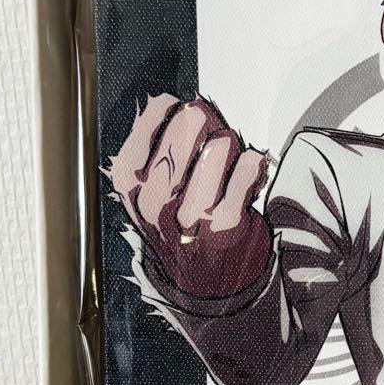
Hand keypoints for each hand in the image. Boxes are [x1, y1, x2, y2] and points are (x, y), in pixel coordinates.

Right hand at [105, 93, 271, 298]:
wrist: (205, 284)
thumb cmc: (181, 222)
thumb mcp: (152, 187)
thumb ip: (159, 142)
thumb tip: (177, 100)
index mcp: (129, 180)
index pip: (160, 109)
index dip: (183, 108)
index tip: (190, 126)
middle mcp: (154, 196)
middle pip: (191, 120)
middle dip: (212, 124)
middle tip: (215, 145)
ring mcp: (190, 212)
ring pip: (222, 142)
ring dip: (234, 148)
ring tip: (229, 167)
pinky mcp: (227, 223)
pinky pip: (249, 166)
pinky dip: (253, 166)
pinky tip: (245, 179)